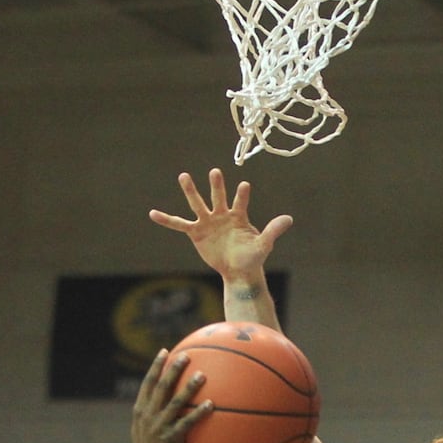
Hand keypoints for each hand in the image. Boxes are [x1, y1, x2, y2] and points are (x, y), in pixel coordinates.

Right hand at [132, 350, 211, 442]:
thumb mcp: (146, 429)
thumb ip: (155, 412)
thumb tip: (170, 394)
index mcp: (140, 411)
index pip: (147, 384)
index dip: (155, 367)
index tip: (165, 351)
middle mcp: (147, 416)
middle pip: (160, 388)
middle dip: (172, 370)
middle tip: (185, 356)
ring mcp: (158, 427)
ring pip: (175, 403)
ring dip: (189, 388)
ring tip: (202, 375)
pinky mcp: (170, 439)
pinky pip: (187, 423)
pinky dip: (199, 413)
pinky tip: (211, 404)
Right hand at [149, 168, 292, 282]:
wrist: (238, 270)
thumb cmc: (253, 257)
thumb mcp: (264, 244)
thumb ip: (273, 230)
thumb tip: (289, 219)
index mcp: (239, 216)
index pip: (241, 202)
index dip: (242, 195)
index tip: (245, 186)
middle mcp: (222, 215)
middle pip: (218, 197)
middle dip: (217, 186)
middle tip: (215, 171)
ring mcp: (208, 222)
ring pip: (198, 204)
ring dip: (191, 191)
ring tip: (184, 176)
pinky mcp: (196, 232)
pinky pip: (179, 224)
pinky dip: (166, 219)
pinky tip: (152, 213)